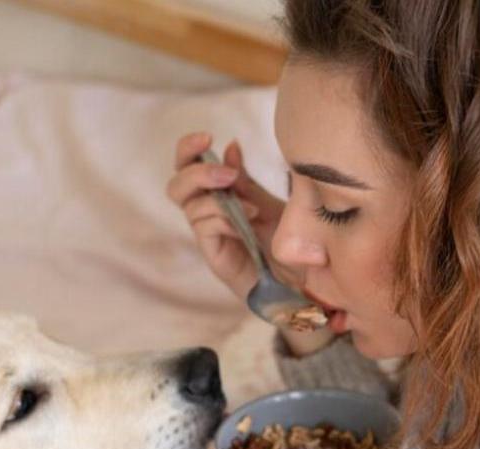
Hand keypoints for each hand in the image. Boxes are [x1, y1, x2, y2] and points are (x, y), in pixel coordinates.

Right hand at [166, 132, 286, 300]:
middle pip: (176, 186)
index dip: (189, 149)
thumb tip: (230, 145)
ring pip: (189, 206)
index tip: (207, 137)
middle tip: (227, 175)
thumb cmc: (284, 243)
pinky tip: (248, 223)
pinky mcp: (214, 256)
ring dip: (219, 199)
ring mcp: (209, 236)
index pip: (187, 167)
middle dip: (197, 172)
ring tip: (252, 207)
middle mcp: (207, 214)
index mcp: (217, 196)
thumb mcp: (268, 202)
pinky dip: (223, 219)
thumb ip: (246, 180)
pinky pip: (204, 228)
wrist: (303, 281)